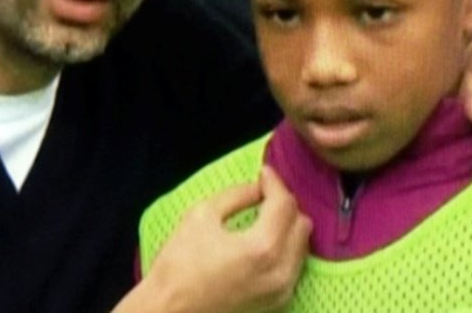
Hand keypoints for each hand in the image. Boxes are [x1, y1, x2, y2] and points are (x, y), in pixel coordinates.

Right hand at [118, 167, 310, 312]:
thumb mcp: (202, 215)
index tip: (263, 173)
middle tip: (263, 194)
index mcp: (262, 247)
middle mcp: (280, 271)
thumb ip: (237, 194)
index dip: (274, 182)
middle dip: (284, 204)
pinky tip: (264, 241)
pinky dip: (285, 249)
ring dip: (287, 227)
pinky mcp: (277, 303)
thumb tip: (259, 186)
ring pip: (302, 246)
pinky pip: (294, 267)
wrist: (169, 310)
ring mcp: (281, 291)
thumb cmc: (178, 265)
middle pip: (302, 224)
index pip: (284, 204)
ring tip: (264, 216)